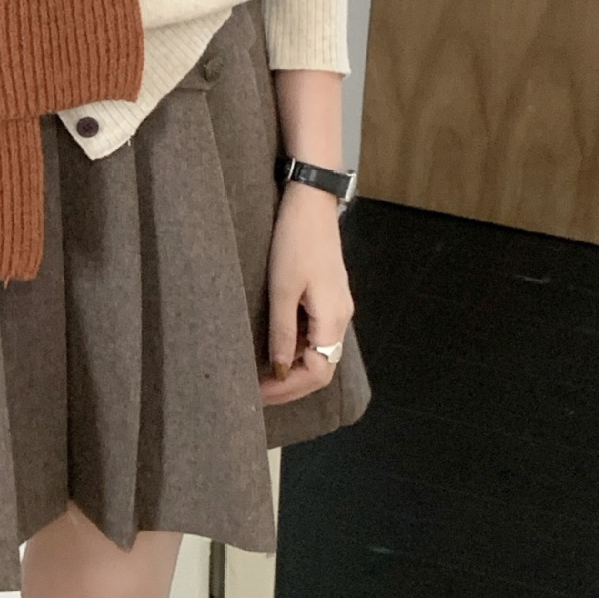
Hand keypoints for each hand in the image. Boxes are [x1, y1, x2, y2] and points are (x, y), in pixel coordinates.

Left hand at [258, 180, 354, 404]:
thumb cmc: (295, 241)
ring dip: (292, 368)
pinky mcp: (328, 297)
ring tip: (261, 376)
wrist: (311, 203)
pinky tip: (274, 350)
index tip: (258, 394)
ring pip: (319, 352)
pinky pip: (316, 335)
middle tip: (257, 392)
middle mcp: (341, 318)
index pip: (318, 373)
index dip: (288, 389)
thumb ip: (282, 332)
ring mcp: (337, 307)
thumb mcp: (282, 289)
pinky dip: (296, 349)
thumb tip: (281, 370)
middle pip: (321, 367)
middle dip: (290, 385)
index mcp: (333, 318)